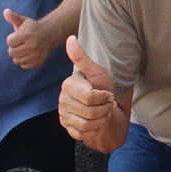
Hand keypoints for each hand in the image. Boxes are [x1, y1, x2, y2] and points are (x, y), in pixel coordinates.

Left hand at [5, 9, 50, 69]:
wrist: (50, 34)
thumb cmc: (32, 27)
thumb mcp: (23, 20)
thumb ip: (13, 17)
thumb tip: (5, 11)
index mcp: (27, 35)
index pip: (9, 42)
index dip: (12, 39)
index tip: (18, 36)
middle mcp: (32, 45)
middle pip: (12, 52)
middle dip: (14, 48)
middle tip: (21, 43)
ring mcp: (36, 55)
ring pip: (17, 61)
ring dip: (18, 55)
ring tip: (24, 49)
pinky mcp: (39, 62)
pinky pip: (24, 66)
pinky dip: (24, 62)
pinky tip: (29, 54)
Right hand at [58, 36, 122, 152]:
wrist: (104, 110)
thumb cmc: (102, 88)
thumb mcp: (97, 72)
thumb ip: (82, 58)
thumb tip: (70, 38)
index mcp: (68, 85)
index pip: (90, 97)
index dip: (104, 98)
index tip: (107, 94)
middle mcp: (62, 100)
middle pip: (90, 112)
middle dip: (105, 109)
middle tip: (107, 105)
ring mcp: (63, 115)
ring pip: (87, 124)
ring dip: (101, 119)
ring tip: (103, 112)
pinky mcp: (67, 128)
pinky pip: (83, 133)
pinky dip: (95, 129)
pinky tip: (96, 122)